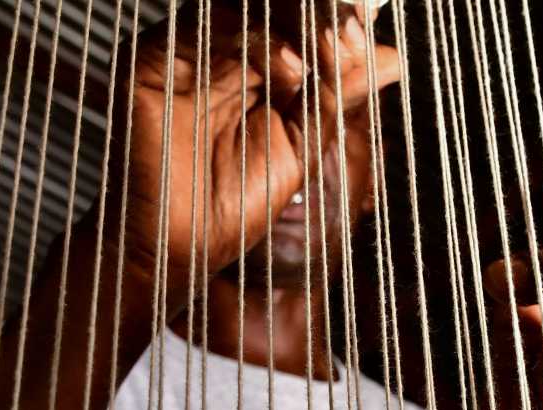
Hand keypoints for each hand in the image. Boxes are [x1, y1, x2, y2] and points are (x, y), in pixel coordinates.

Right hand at [110, 3, 400, 303]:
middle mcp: (215, 47)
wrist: (178, 250)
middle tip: (354, 27)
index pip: (296, 16)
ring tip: (330, 46)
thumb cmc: (233, 206)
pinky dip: (255, 39)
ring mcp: (182, 50)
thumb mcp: (303, 146)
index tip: (367, 27)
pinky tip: (291, 68)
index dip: (334, 16)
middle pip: (271, 3)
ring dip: (295, 19)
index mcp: (250, 62)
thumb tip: (393, 58)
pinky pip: (203, 28)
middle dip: (320, 11)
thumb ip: (337, 95)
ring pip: (242, 6)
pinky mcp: (149, 61)